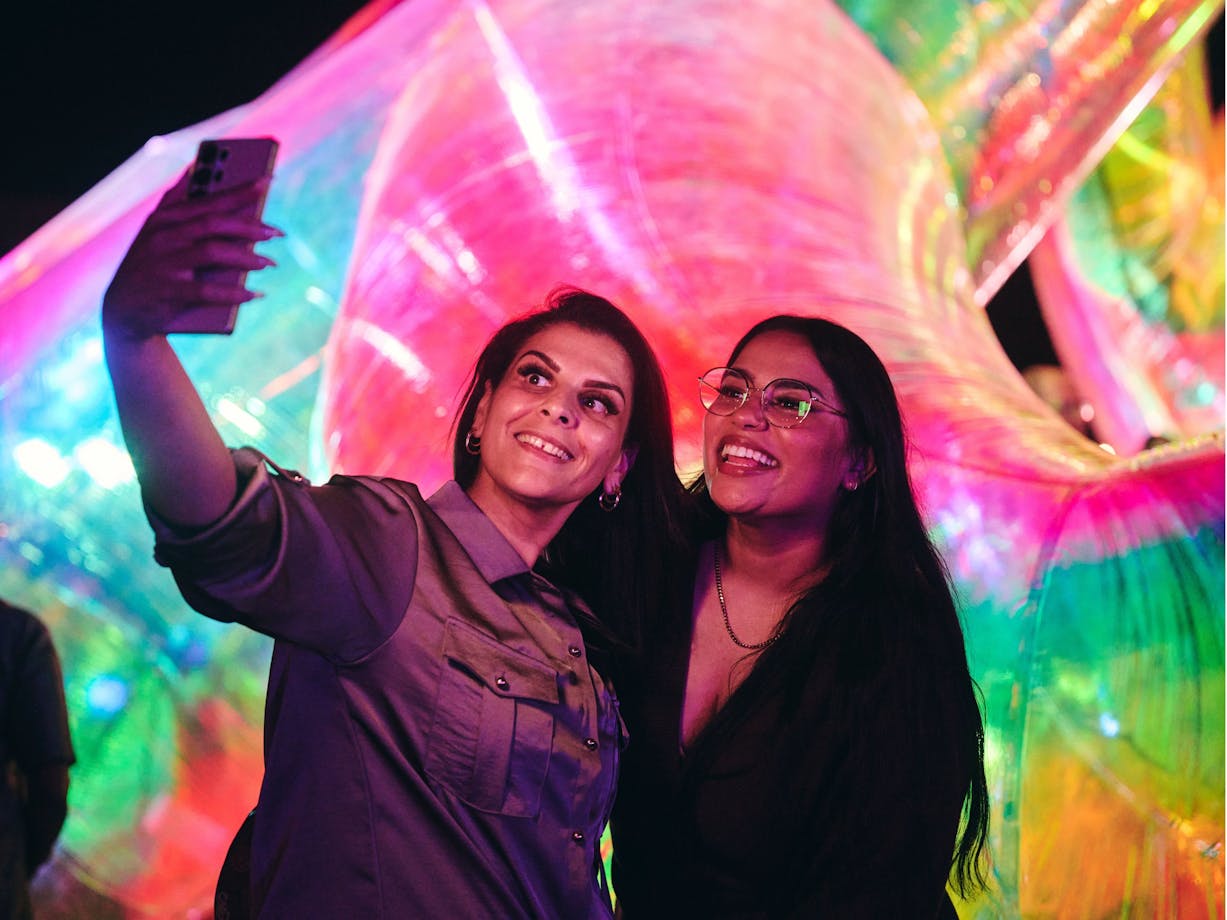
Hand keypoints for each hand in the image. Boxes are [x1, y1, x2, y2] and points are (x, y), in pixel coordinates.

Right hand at [102, 169, 281, 340]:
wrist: (123, 312)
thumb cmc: (150, 266)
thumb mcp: (155, 231)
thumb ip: (174, 201)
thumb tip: (192, 168)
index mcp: (164, 219)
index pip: (207, 199)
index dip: (239, 190)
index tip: (268, 180)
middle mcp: (162, 237)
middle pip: (213, 223)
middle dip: (249, 226)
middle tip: (276, 232)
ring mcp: (163, 265)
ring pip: (213, 253)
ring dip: (247, 257)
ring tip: (269, 263)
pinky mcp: (168, 293)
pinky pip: (208, 291)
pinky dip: (235, 293)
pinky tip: (256, 294)